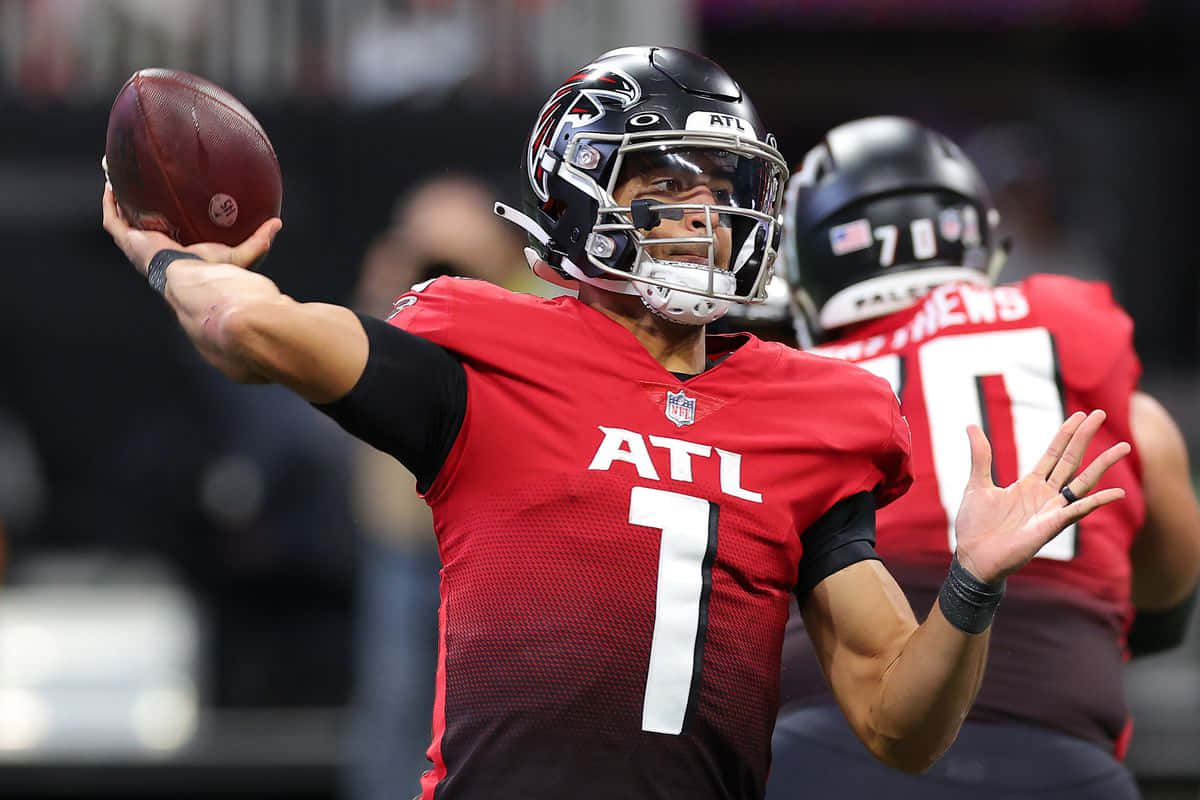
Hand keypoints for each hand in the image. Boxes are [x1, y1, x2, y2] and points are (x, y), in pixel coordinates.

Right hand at [101, 180, 280, 276]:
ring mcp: (138, 246)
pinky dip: (110, 203)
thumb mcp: (238, 253)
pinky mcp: (129, 242)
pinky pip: (113, 220)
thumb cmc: (214, 273)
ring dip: (119, 200)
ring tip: (117, 177)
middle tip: (138, 184)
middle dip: (137, 207)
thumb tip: (277, 223)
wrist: (193, 280)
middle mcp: (153, 250)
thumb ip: (258, 240)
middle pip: (140, 225)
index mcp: (175, 254)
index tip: (165, 203)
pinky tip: (111, 185)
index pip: (167, 235)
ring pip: (122, 219)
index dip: (163, 221)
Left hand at [954, 410, 1130, 583]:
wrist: (972, 557)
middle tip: (1101, 413)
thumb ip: (980, 456)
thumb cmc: (975, 526)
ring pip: (1083, 482)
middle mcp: (1045, 495)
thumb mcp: (977, 484)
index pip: (1053, 453)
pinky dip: (1098, 501)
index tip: (1080, 414)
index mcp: (1029, 484)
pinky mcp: (1052, 526)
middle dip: (1085, 437)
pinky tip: (1117, 492)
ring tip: (1124, 447)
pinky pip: (1078, 511)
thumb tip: (971, 425)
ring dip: (1103, 464)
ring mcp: (1051, 510)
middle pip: (1071, 460)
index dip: (1066, 434)